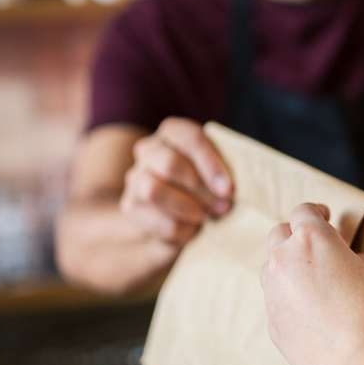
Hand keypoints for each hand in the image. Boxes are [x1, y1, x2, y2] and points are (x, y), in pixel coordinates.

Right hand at [120, 117, 232, 246]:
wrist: (171, 221)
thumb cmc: (206, 191)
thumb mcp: (217, 176)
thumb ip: (224, 174)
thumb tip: (232, 190)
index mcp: (173, 134)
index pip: (189, 137)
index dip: (210, 163)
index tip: (229, 189)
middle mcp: (149, 152)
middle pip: (170, 164)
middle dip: (202, 190)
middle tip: (225, 207)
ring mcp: (135, 179)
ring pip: (153, 190)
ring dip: (188, 208)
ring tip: (206, 217)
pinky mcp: (131, 209)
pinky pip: (155, 220)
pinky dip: (181, 230)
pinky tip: (192, 230)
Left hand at [261, 203, 363, 364]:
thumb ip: (357, 259)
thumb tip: (345, 265)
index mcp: (312, 239)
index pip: (304, 211)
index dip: (317, 211)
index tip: (326, 216)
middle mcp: (284, 261)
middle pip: (279, 234)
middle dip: (297, 234)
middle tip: (319, 245)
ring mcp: (273, 293)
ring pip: (272, 267)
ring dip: (290, 265)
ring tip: (315, 280)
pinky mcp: (271, 323)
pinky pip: (277, 300)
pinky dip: (291, 298)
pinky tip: (314, 312)